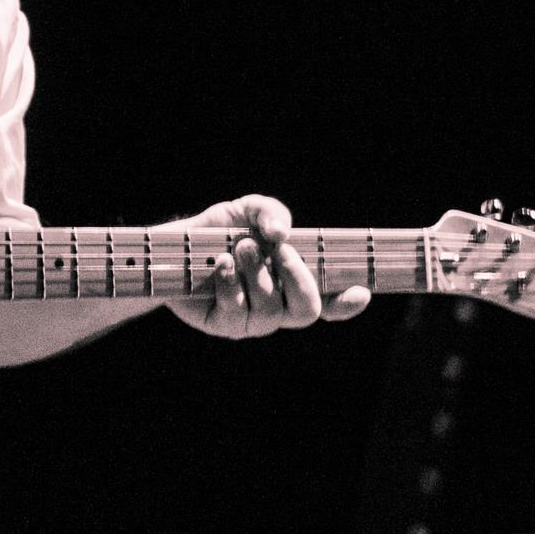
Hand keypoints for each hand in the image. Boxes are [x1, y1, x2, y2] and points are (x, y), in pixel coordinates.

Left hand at [164, 194, 370, 338]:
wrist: (174, 243)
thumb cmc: (220, 229)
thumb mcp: (247, 209)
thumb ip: (270, 212)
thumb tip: (282, 233)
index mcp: (292, 282)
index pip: (328, 303)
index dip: (346, 304)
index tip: (360, 291)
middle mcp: (277, 306)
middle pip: (306, 311)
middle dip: (297, 278)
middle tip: (279, 250)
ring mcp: (251, 320)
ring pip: (270, 310)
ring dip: (258, 274)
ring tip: (242, 247)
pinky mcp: (222, 324)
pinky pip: (236, 311)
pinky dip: (232, 283)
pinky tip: (223, 264)